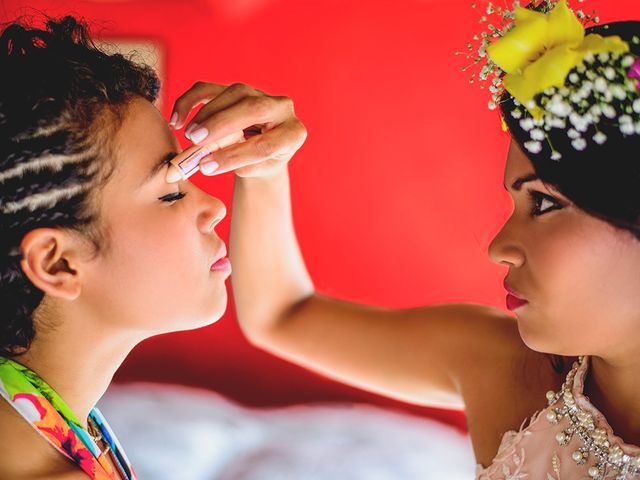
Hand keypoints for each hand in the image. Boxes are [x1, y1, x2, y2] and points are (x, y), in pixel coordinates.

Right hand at [169, 82, 306, 177]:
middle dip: (222, 124)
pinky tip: (176, 119)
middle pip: (253, 109)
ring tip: (189, 136)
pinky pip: (212, 88)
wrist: (265, 147)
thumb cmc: (262, 162)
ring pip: (233, 93)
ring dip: (207, 114)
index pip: (266, 144)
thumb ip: (241, 165)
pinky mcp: (237, 89)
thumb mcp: (258, 170)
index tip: (208, 167)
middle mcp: (281, 108)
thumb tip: (210, 162)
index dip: (235, 156)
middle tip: (196, 141)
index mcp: (293, 133)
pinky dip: (191, 100)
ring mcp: (260, 93)